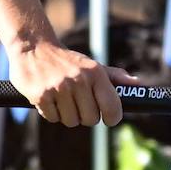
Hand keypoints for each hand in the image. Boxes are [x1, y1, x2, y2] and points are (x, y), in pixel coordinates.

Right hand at [9, 39, 143, 126]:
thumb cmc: (68, 61)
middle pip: (91, 119)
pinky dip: (51, 113)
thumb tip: (137, 84)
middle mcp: (79, 80)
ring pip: (71, 121)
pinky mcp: (41, 96)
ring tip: (62, 99)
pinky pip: (53, 118)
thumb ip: (114, 76)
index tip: (108, 118)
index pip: (112, 107)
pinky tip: (49, 98)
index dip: (112, 117)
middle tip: (78, 102)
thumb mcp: (92, 65)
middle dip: (85, 115)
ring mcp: (59, 88)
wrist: (34, 48)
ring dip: (67, 115)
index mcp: (95, 73)